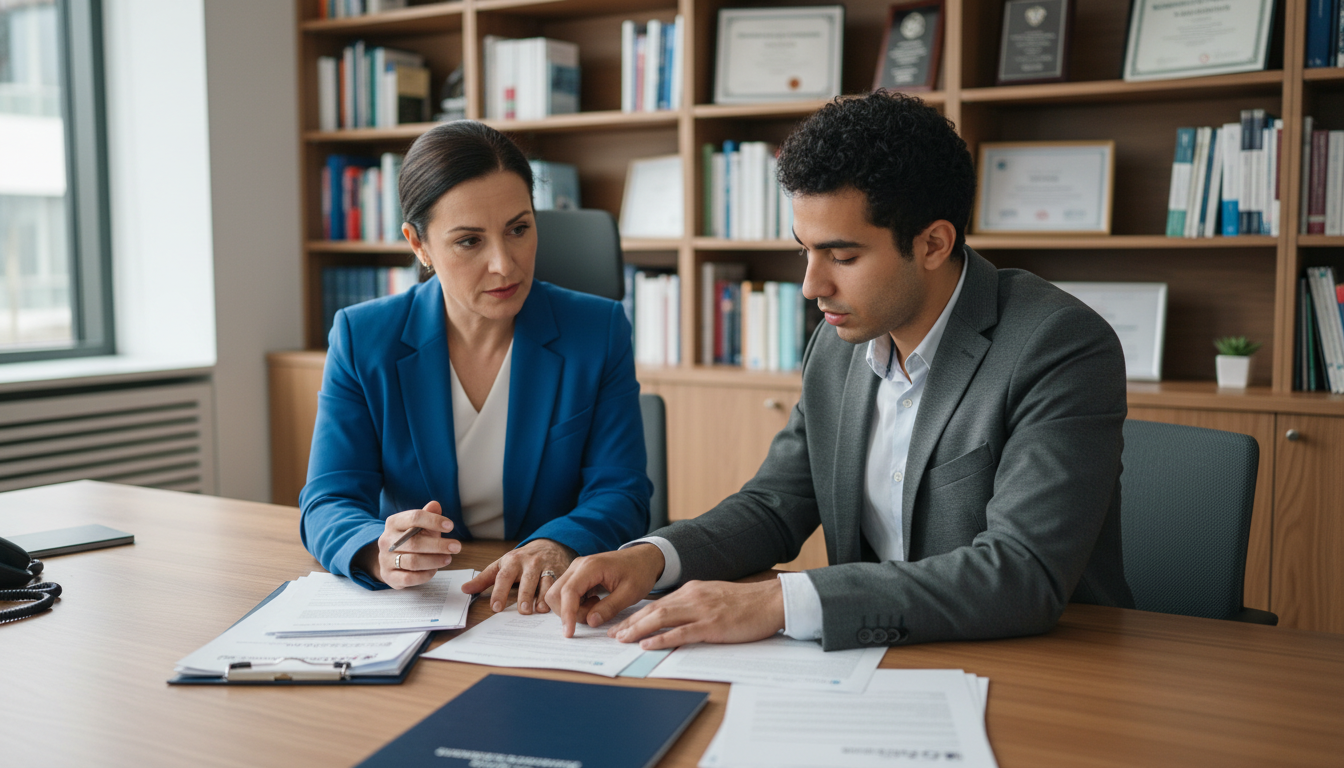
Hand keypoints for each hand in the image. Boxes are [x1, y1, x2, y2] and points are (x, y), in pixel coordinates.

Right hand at [354, 500, 460, 588]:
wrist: (390, 560)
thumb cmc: (410, 539)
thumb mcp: (418, 526)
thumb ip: (428, 515)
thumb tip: (435, 505)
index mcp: (394, 523)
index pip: (414, 518)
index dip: (434, 521)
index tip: (450, 526)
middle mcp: (386, 540)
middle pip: (414, 542)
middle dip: (439, 545)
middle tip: (456, 547)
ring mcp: (385, 560)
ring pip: (413, 561)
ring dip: (434, 561)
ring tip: (448, 559)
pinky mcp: (389, 577)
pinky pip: (409, 578)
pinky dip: (425, 575)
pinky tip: (434, 570)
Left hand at [462, 538, 574, 614]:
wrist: (549, 545)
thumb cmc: (522, 559)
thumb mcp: (502, 565)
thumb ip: (484, 578)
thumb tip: (464, 589)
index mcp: (512, 561)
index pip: (504, 576)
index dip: (500, 592)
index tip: (496, 607)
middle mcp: (529, 563)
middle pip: (526, 580)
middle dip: (524, 595)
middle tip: (522, 611)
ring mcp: (546, 566)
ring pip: (545, 582)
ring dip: (542, 596)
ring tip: (539, 610)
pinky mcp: (560, 572)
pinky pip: (558, 584)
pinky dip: (557, 595)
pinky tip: (554, 606)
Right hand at [546, 544, 664, 637]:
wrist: (644, 559)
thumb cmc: (639, 572)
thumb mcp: (630, 593)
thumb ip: (610, 608)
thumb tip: (590, 621)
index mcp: (591, 567)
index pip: (568, 592)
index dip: (567, 614)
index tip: (569, 633)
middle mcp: (578, 565)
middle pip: (556, 594)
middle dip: (568, 612)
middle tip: (593, 616)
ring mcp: (576, 570)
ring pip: (558, 595)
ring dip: (572, 609)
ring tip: (596, 607)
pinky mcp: (577, 576)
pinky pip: (565, 594)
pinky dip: (575, 605)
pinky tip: (594, 603)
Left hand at [608, 579, 785, 649]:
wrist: (772, 600)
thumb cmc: (747, 603)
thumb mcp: (716, 597)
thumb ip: (697, 604)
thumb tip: (679, 617)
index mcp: (693, 590)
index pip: (658, 603)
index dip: (637, 615)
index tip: (622, 624)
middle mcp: (693, 597)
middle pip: (653, 609)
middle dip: (630, 622)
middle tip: (613, 634)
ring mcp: (702, 610)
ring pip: (661, 618)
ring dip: (638, 629)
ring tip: (622, 639)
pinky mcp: (712, 625)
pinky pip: (681, 633)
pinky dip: (661, 639)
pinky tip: (647, 644)